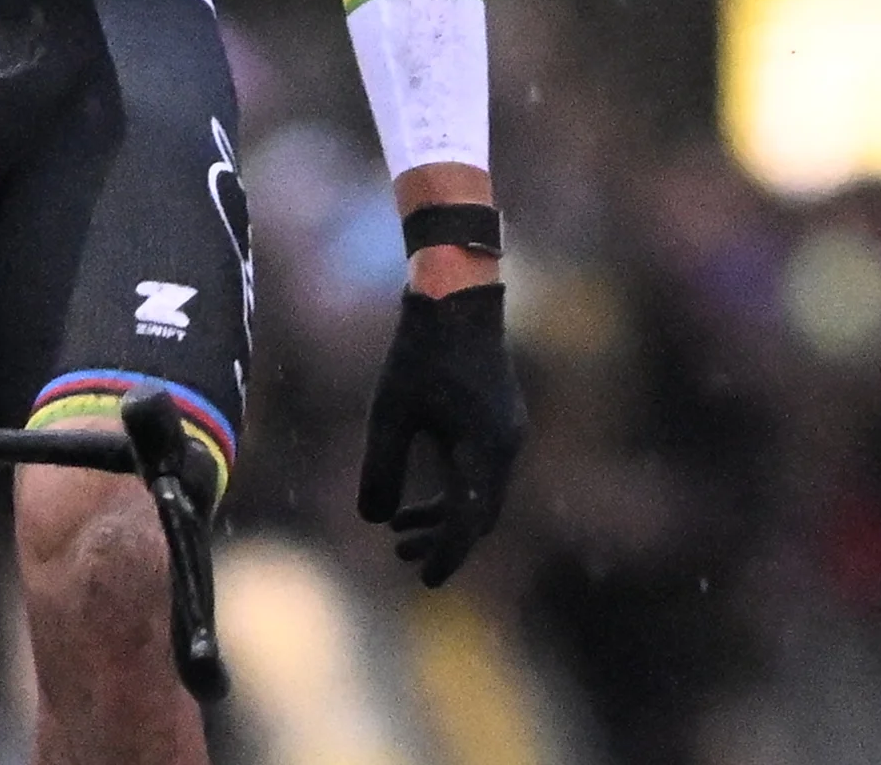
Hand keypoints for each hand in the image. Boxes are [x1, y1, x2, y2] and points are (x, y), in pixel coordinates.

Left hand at [357, 284, 526, 587]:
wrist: (458, 300)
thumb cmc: (420, 353)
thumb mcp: (390, 411)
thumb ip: (382, 466)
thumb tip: (373, 520)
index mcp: (485, 451)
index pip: (470, 522)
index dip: (447, 554)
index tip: (426, 581)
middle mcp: (505, 449)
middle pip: (478, 515)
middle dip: (442, 541)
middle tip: (403, 559)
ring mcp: (507, 435)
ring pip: (479, 494)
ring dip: (443, 516)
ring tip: (398, 531)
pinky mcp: (500, 422)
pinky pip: (480, 473)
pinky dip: (451, 490)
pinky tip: (415, 496)